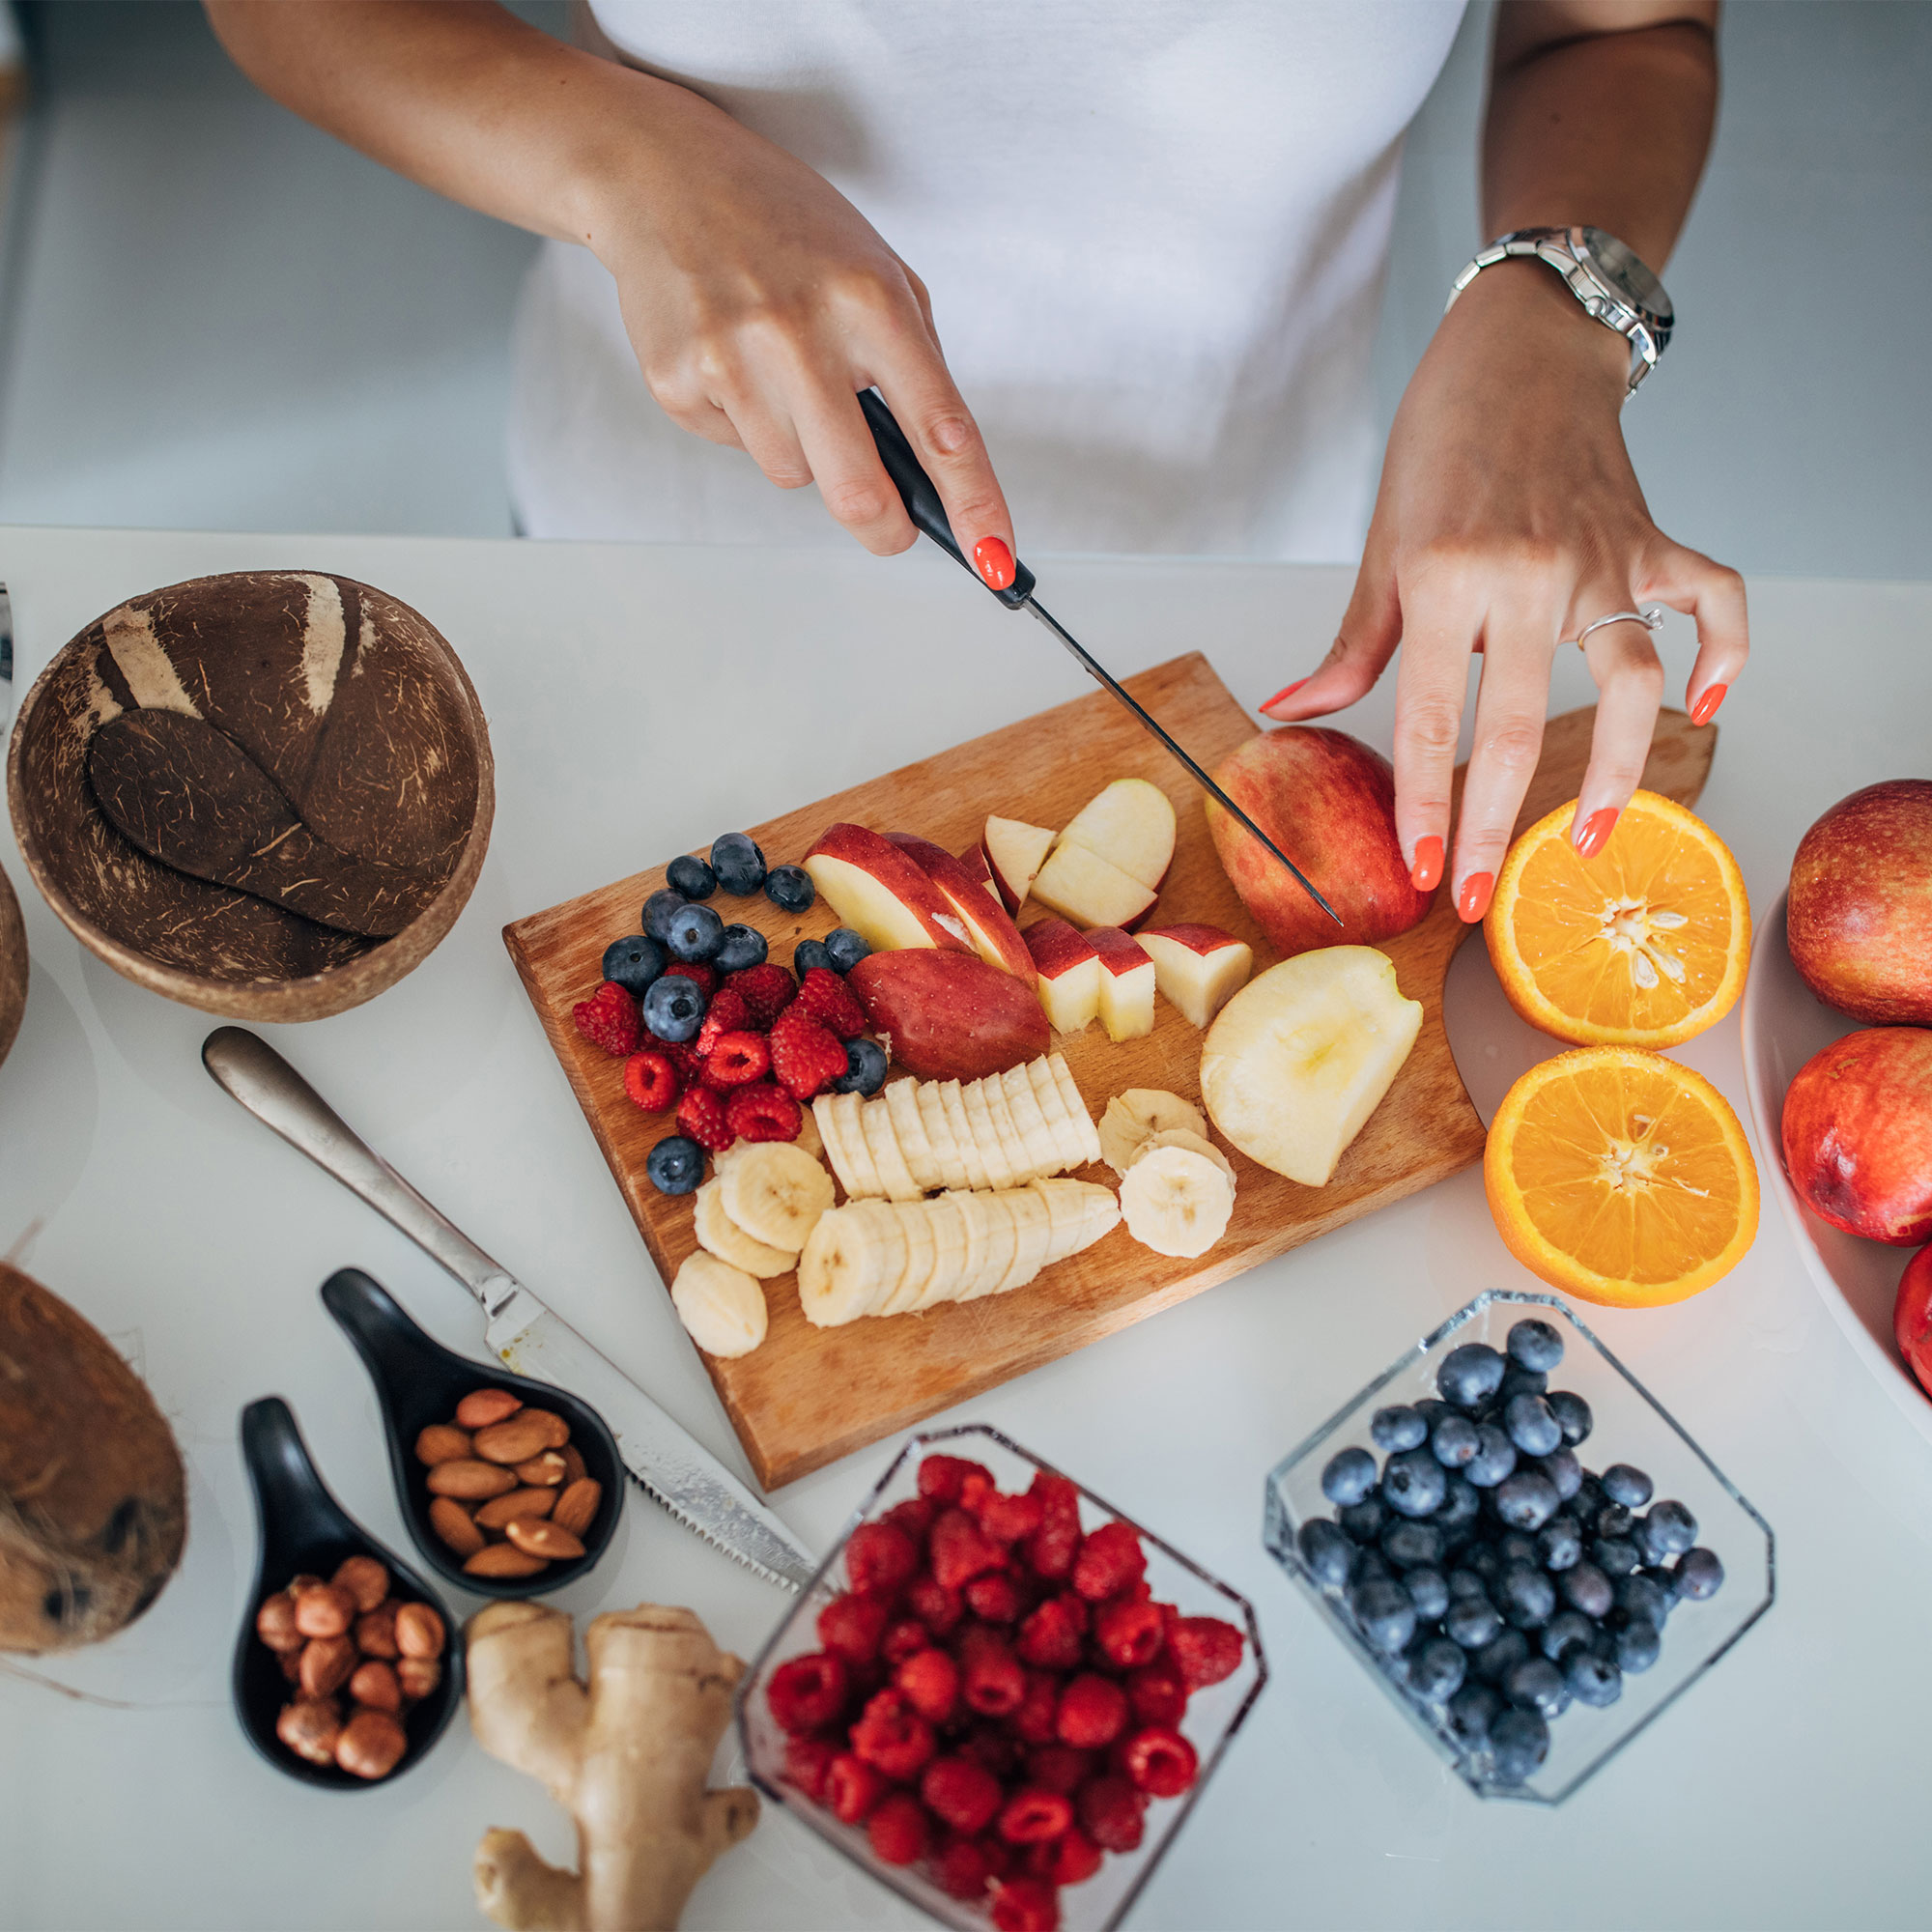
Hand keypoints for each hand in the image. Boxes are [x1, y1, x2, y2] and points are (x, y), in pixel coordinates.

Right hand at [586, 88, 1014, 579]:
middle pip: (858, 491)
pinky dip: (745, 423)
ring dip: (802, 449)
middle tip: (892, 527)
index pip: (941, 428)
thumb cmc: (783, 225)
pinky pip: (737, 448)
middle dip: (885, 529)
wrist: (664, 177)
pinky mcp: (678, 382)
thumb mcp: (875, 269)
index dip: (973, 503)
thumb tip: (935, 467)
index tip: (995, 556)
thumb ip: (911, 361)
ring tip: (779, 372)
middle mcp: (803, 333)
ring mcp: (735, 360)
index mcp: (871, 302)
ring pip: (793, 475)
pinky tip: (732, 360)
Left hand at [1260, 262, 1745, 918]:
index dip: (1424, 805)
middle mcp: (1526, 575)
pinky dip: (1726, 650)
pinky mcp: (1650, 539)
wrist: (1519, 348)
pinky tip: (1708, 702)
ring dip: (1613, 772)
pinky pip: (1713, 599)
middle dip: (1494, 823)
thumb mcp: (1381, 544)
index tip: (1420, 872)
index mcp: (1445, 578)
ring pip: (1629, 682)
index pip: (1431, 718)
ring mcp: (1599, 558)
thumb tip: (1295, 709)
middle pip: (1519, 724)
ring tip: (1585, 837)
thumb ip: (1352, 642)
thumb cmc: (1440, 444)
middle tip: (1479, 896)